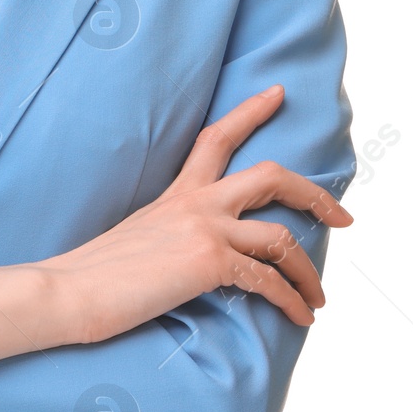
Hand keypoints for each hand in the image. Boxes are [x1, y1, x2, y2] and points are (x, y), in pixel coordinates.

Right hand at [43, 84, 352, 344]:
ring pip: (281, 237)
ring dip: (309, 272)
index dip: (251, 112)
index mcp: (176, 194)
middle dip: (315, 194)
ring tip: (318, 299)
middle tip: (343, 215)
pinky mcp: (208, 262)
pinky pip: (268, 280)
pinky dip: (293, 300)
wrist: (69, 289)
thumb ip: (171, 235)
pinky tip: (301, 317)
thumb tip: (188, 256)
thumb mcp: (139, 239)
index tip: (277, 94)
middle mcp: (195, 203)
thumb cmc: (95, 274)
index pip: (217, 137)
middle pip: (271, 176)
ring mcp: (204, 228)